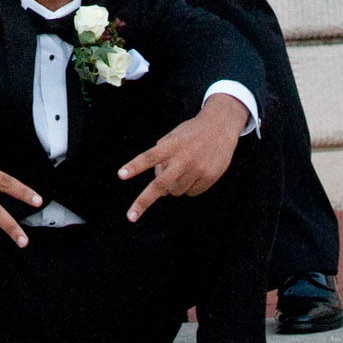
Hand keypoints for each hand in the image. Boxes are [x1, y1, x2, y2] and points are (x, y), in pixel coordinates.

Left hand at [117, 93, 244, 220]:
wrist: (221, 126)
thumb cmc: (191, 133)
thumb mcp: (173, 137)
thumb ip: (161, 157)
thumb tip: (159, 185)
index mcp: (171, 145)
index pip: (149, 157)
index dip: (135, 166)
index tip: (121, 175)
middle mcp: (183, 158)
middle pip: (160, 184)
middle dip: (143, 202)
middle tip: (130, 216)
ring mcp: (197, 169)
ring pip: (175, 192)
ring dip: (173, 187)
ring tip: (182, 171)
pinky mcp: (209, 177)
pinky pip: (191, 193)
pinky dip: (189, 188)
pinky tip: (195, 173)